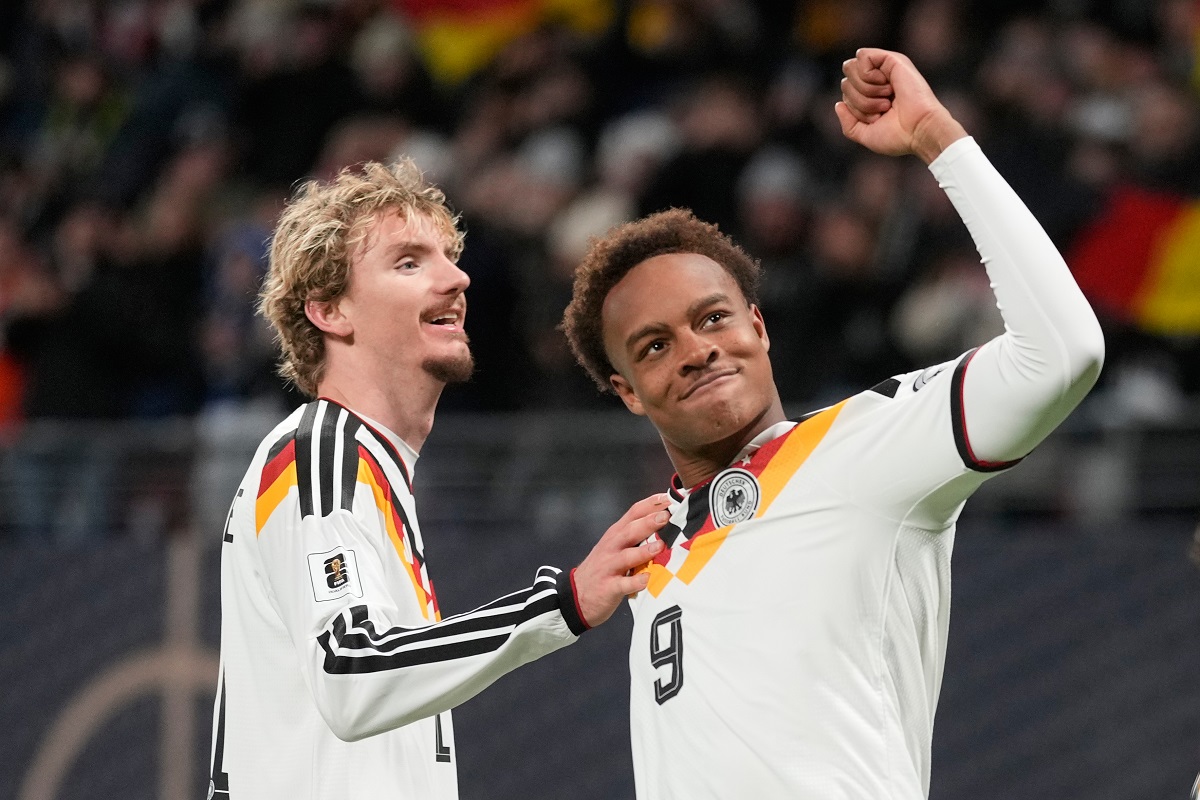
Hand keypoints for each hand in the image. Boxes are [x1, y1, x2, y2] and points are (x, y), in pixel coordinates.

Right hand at [572, 494, 670, 626]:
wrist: (577, 595)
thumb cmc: (604, 567)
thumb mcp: (615, 545)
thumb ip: (636, 534)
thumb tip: (665, 520)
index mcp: (616, 534)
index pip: (634, 513)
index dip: (651, 504)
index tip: (670, 498)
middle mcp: (612, 547)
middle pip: (630, 531)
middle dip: (648, 522)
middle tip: (666, 516)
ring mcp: (609, 567)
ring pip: (626, 556)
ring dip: (643, 551)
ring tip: (660, 546)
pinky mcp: (608, 587)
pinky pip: (623, 584)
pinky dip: (634, 582)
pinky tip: (647, 579)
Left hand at [835, 47, 967, 163]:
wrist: (919, 130)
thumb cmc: (898, 136)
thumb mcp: (865, 135)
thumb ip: (848, 123)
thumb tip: (838, 104)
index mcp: (871, 96)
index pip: (845, 93)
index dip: (854, 109)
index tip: (876, 118)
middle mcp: (877, 81)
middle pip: (845, 80)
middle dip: (858, 100)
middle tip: (882, 108)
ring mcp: (884, 69)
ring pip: (850, 67)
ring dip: (864, 89)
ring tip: (887, 99)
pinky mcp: (891, 59)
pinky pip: (862, 56)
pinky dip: (867, 75)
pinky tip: (886, 85)